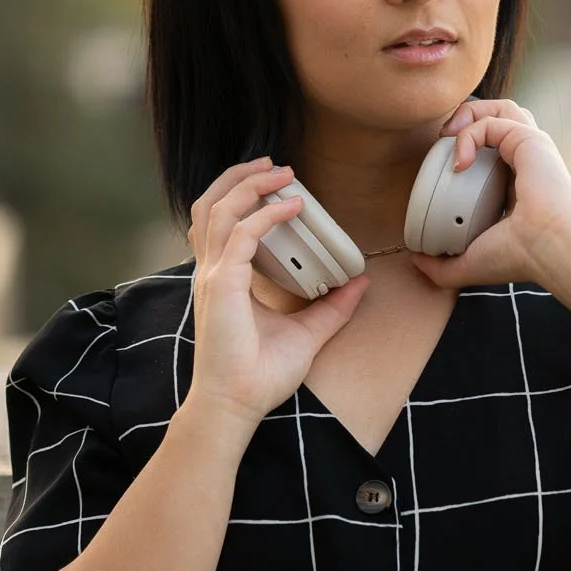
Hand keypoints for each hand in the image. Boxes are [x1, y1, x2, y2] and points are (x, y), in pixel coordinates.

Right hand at [182, 157, 369, 431]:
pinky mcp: (223, 285)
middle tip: (273, 164)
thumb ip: (330, 308)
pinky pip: (242, 233)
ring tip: (281, 172)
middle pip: (211, 205)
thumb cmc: (258, 376)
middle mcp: (212, 272)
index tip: (276, 184)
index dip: (242, 196)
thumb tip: (359, 284)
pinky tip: (293, 206)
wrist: (236, 406)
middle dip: (239, 177)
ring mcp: (213, 276)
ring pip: (219, 209)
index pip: (219, 223)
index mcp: (222, 279)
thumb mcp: (306, 334)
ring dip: (249, 184)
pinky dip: (266, 214)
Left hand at [409, 100, 570, 289]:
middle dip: (468, 120)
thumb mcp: (470, 263)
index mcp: (519, 183)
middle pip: (501, 118)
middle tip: (444, 143)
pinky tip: (460, 162)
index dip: (468, 147)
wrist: (548, 249)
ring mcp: (532, 147)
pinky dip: (469, 134)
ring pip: (502, 107)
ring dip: (470, 113)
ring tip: (449, 137)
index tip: (446, 170)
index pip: (495, 149)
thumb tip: (416, 260)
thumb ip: (441, 266)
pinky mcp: (529, 139)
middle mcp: (528, 161)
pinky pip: (492, 121)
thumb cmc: (519, 257)